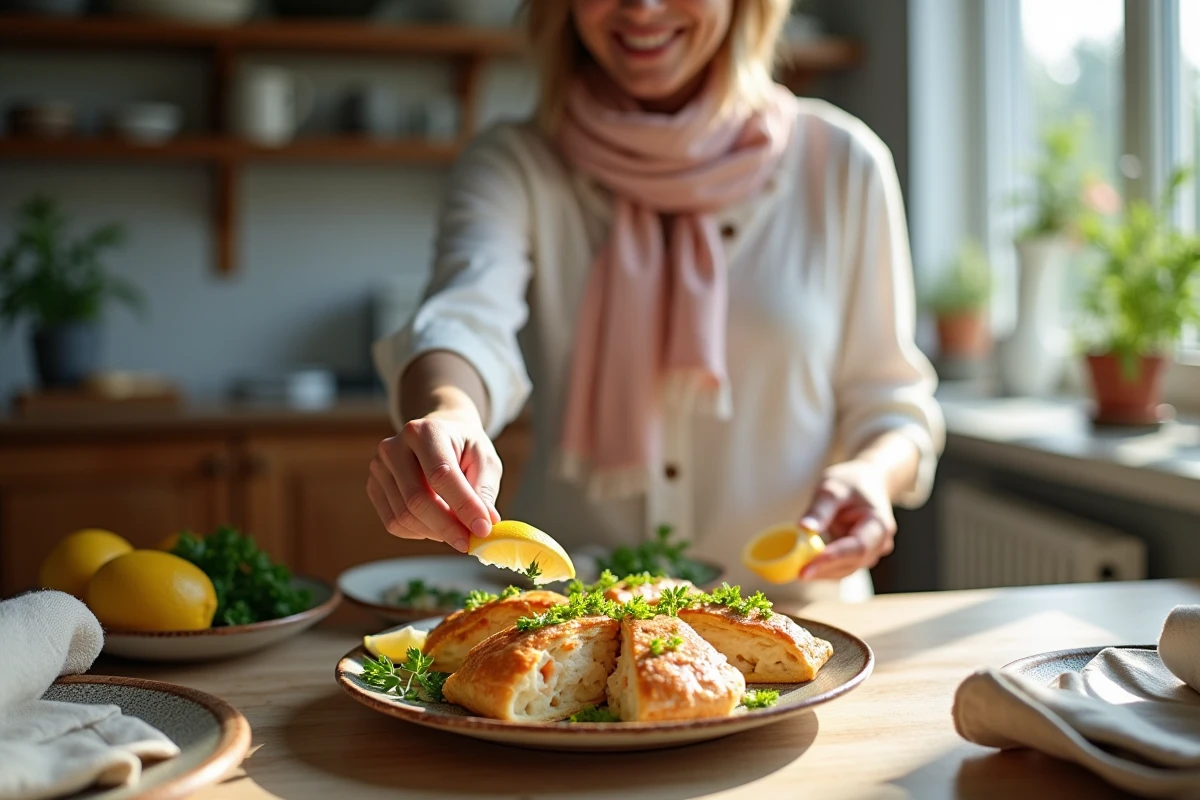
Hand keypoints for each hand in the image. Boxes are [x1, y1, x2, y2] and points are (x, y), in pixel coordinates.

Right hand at [367, 409, 501, 552]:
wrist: (441, 434)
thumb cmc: (465, 448)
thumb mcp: (485, 461)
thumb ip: (484, 491)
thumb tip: (483, 524)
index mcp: (426, 431)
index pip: (441, 475)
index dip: (463, 506)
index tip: (483, 530)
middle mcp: (395, 447)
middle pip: (417, 499)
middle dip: (447, 527)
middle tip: (470, 542)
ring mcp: (379, 467)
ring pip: (404, 516)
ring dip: (435, 532)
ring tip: (458, 531)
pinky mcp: (373, 486)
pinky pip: (394, 523)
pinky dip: (420, 532)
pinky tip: (438, 524)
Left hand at [796, 460, 896, 580]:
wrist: (867, 482)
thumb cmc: (851, 482)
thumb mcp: (832, 488)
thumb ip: (820, 509)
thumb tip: (803, 528)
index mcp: (879, 525)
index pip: (858, 547)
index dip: (833, 558)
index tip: (808, 566)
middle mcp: (879, 544)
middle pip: (851, 563)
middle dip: (823, 568)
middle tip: (795, 570)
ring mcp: (870, 553)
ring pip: (845, 570)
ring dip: (821, 571)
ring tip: (794, 567)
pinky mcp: (858, 557)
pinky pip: (840, 568)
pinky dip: (822, 568)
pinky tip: (803, 564)